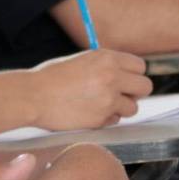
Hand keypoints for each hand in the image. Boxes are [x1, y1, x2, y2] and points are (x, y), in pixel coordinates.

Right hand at [28, 50, 152, 130]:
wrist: (33, 96)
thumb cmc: (51, 78)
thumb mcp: (81, 60)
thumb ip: (105, 66)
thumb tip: (124, 75)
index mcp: (106, 57)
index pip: (140, 66)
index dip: (133, 75)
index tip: (126, 81)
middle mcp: (112, 76)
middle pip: (145, 87)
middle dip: (135, 93)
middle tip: (121, 96)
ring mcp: (108, 99)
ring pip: (132, 108)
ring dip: (120, 109)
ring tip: (100, 106)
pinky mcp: (101, 118)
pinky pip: (114, 121)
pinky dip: (105, 120)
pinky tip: (88, 113)